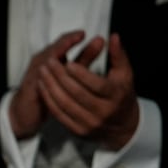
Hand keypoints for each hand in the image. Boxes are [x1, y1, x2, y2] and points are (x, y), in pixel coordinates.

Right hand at [7, 30, 86, 139]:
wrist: (25, 111)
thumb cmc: (50, 89)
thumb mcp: (70, 71)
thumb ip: (85, 57)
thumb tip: (101, 40)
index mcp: (51, 55)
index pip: (62, 41)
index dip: (72, 37)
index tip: (85, 33)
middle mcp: (41, 61)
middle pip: (53, 48)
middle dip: (66, 42)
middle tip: (80, 35)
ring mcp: (35, 73)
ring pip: (46, 62)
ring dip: (57, 54)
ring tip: (70, 49)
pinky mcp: (31, 87)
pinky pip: (40, 79)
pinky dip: (49, 74)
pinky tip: (59, 72)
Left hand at [39, 33, 139, 149]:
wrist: (122, 125)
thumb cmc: (122, 94)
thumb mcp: (125, 74)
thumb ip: (118, 54)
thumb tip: (113, 36)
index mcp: (116, 96)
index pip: (96, 84)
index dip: (81, 73)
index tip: (68, 62)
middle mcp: (103, 112)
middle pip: (77, 94)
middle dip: (60, 77)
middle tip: (50, 62)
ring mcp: (89, 123)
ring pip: (65, 104)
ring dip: (51, 87)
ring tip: (43, 72)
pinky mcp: (78, 131)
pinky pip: (59, 114)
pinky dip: (49, 100)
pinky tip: (43, 87)